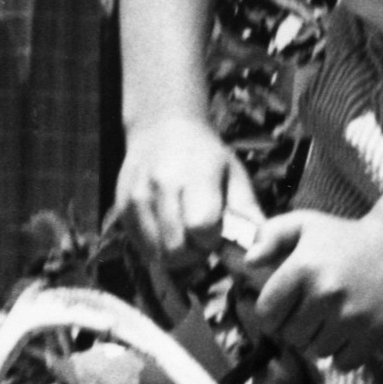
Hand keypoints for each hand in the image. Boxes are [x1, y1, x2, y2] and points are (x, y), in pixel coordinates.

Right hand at [116, 118, 255, 267]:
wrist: (161, 129)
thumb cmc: (208, 158)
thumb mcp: (235, 177)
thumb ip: (248, 215)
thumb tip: (261, 254)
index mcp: (194, 174)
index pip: (201, 227)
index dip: (212, 239)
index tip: (217, 230)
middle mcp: (159, 186)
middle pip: (177, 249)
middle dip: (195, 253)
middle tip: (203, 236)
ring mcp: (135, 198)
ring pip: (157, 255)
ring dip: (177, 254)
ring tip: (187, 233)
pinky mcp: (121, 209)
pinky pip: (143, 249)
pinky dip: (159, 248)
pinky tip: (170, 229)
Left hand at [244, 212, 382, 367]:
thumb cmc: (346, 237)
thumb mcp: (306, 224)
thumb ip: (271, 235)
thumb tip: (249, 262)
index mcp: (302, 267)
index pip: (267, 313)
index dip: (273, 314)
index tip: (286, 308)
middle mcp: (324, 294)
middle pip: (291, 336)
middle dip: (298, 328)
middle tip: (314, 313)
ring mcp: (349, 317)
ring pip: (316, 352)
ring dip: (321, 341)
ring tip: (335, 320)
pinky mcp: (372, 334)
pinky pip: (342, 363)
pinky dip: (344, 354)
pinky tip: (351, 333)